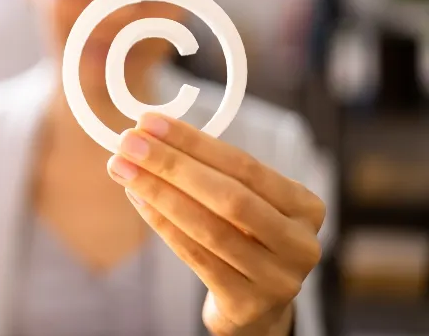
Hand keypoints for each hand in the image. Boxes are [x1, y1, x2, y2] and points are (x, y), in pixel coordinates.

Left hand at [107, 112, 325, 335]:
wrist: (255, 306)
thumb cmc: (243, 238)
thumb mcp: (245, 202)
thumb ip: (211, 170)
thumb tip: (149, 134)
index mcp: (305, 206)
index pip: (245, 165)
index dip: (194, 141)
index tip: (149, 121)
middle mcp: (299, 243)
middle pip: (228, 196)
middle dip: (172, 164)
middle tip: (129, 142)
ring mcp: (277, 278)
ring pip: (208, 227)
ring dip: (159, 192)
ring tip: (122, 168)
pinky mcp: (247, 304)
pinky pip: (195, 256)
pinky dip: (162, 224)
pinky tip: (137, 199)